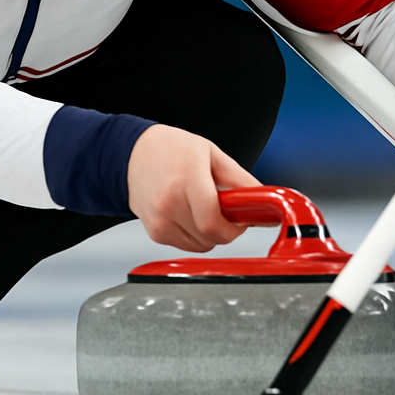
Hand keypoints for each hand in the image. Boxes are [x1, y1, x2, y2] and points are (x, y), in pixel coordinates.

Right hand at [127, 124, 260, 251]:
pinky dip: (196, 235)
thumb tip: (263, 197)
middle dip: (226, 230)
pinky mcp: (155, 232)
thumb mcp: (211, 154)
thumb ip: (240, 179)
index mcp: (187, 179)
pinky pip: (186, 245)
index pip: (214, 222)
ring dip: (211, 233)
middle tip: (227, 212)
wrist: (131, 154)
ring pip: (201, 245)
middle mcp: (170, 203)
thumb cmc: (169, 149)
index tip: (242, 220)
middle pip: (210, 237)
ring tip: (205, 209)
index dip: (234, 228)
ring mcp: (160, 220)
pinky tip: (190, 214)